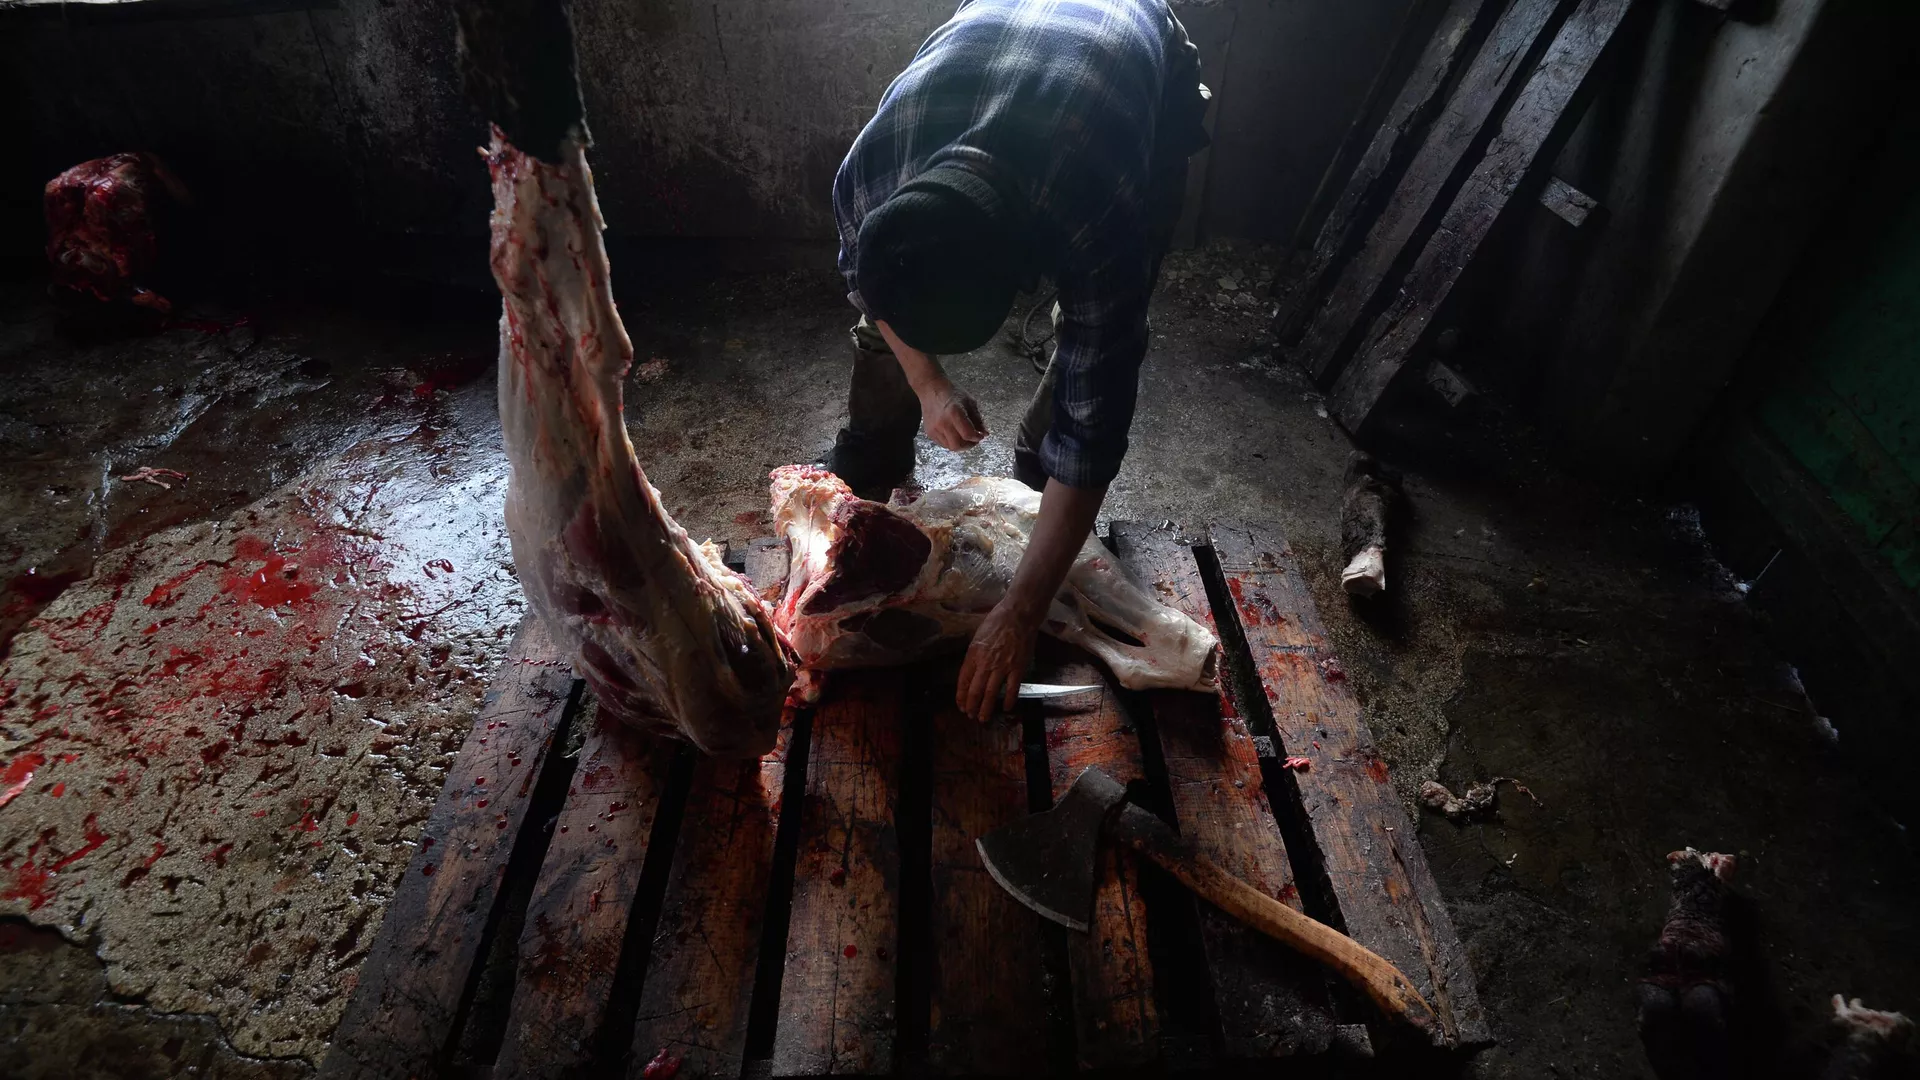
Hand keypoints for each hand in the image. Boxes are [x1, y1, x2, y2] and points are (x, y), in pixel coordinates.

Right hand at [917, 378, 986, 450]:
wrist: (931, 388)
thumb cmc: (952, 392)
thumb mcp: (969, 402)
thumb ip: (977, 419)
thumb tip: (985, 433)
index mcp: (954, 413)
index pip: (967, 434)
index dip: (977, 438)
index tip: (980, 435)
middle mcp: (943, 423)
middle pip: (958, 445)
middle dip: (969, 445)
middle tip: (973, 440)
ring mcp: (934, 429)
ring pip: (950, 447)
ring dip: (960, 445)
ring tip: (964, 437)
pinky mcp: (929, 432)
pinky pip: (943, 444)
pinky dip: (951, 442)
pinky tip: (955, 434)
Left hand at [957, 596, 1041, 722]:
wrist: (1018, 615)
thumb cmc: (997, 621)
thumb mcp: (978, 637)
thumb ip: (975, 655)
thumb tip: (972, 670)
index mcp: (973, 654)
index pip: (963, 680)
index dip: (961, 695)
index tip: (961, 705)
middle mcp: (985, 663)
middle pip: (975, 690)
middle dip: (971, 706)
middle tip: (970, 716)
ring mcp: (1002, 667)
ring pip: (990, 693)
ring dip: (986, 708)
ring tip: (983, 718)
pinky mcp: (1018, 668)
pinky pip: (1012, 689)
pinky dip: (1008, 701)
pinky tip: (1006, 708)